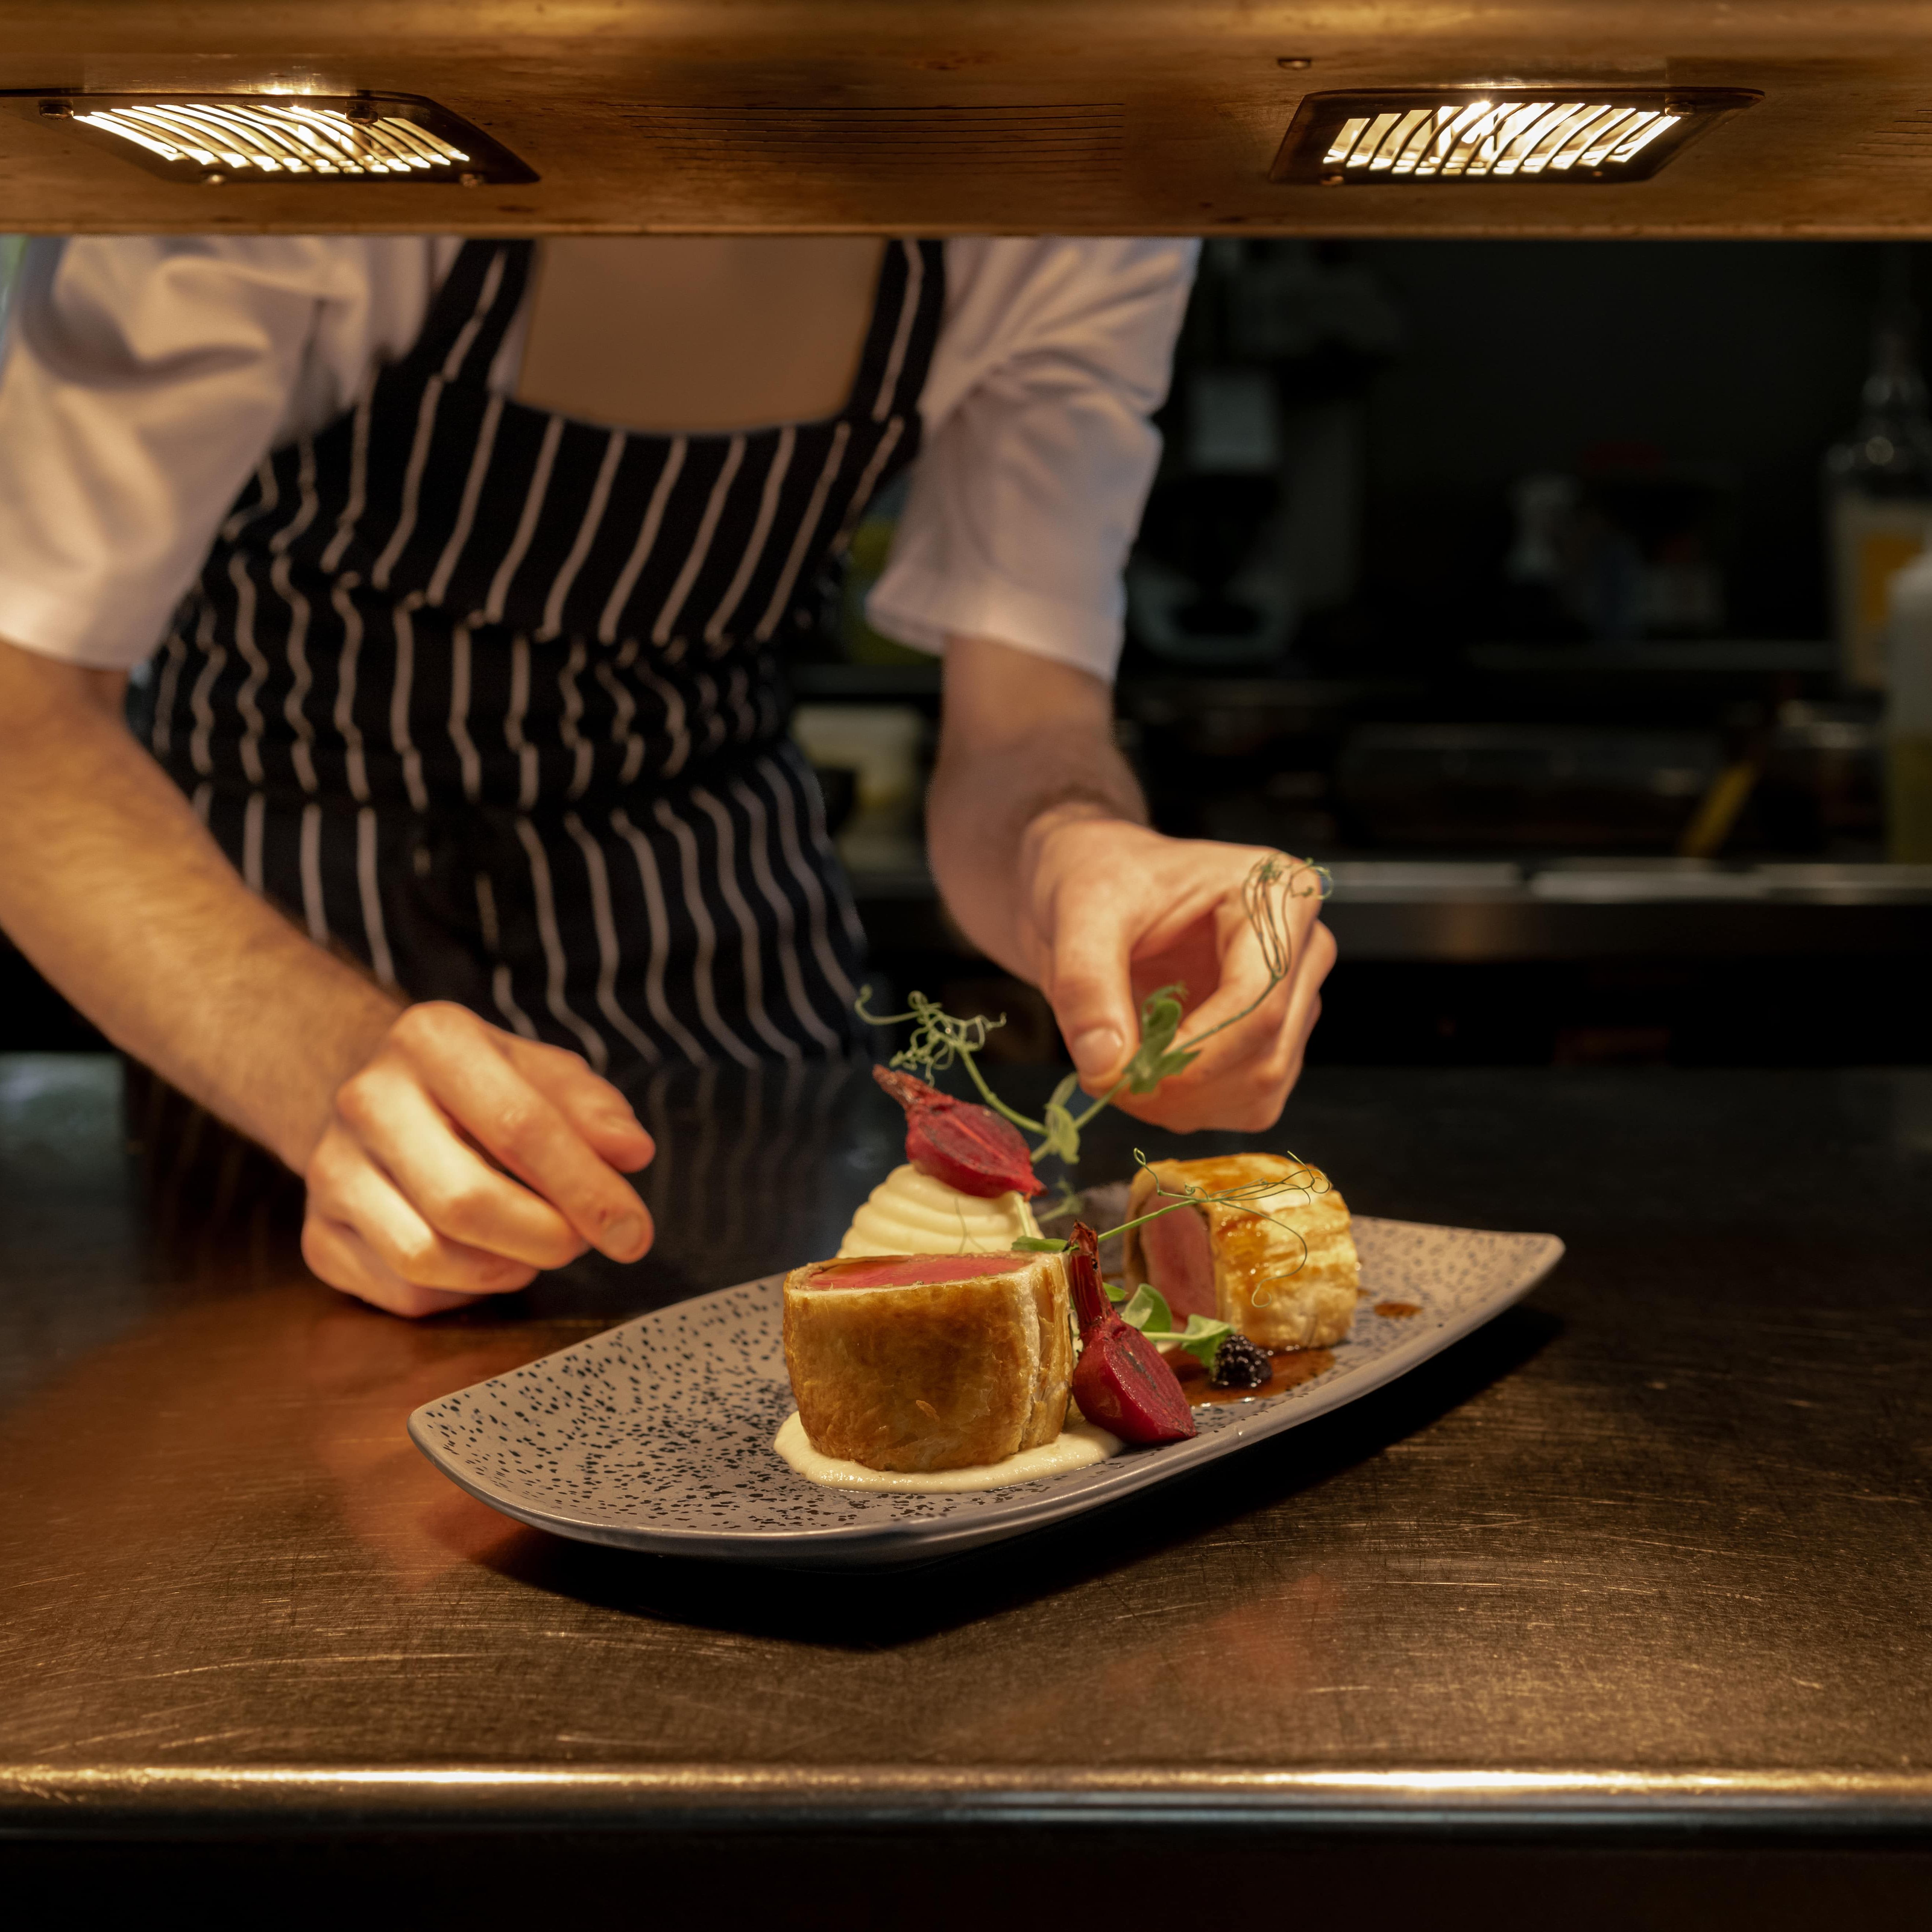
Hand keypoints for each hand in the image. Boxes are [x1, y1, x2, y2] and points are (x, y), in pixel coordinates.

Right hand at [301, 1002, 654, 1317]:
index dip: (586, 1189)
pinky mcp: (317, 1235)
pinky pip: (403, 1292)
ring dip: (505, 1269)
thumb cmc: (480, 1087)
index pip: (519, 1126)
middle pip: (466, 1201)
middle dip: (546, 1238)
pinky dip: (463, 1292)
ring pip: (427, 1257)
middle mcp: (367, 1099)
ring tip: (536, 1245)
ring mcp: (331, 1170)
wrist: (379, 1097)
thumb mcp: (543, 1071)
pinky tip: (485, 1259)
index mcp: (432, 1040)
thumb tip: (630, 1153)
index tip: (634, 1232)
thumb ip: (592, 1109)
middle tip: (584, 1243)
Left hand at [1020, 813, 1334, 1133]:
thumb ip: (1086, 984)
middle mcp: (1302, 951)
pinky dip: (1190, 1109)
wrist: (1094, 885)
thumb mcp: (1079, 911)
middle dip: (1180, 1086)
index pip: (1259, 1002)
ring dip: (1182, 1105)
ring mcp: (1293, 1002)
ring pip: (1259, 1092)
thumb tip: (1105, 1066)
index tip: (1123, 1075)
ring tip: (1117, 1069)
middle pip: (1265, 1056)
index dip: (1193, 1055)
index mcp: (1278, 896)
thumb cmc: (1099, 876)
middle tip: (1105, 1076)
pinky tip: (1146, 1076)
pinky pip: (1246, 1106)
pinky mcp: (1271, 1043)